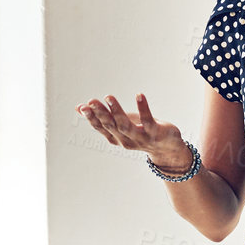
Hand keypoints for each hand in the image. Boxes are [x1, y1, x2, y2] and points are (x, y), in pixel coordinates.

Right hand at [77, 93, 192, 173]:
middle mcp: (126, 140)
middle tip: (92, 101)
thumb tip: (78, 108)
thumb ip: (101, 117)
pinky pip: (148, 120)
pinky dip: (143, 108)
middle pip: (111, 126)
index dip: (91, 118)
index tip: (83, 107)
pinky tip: (139, 95)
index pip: (101, 127)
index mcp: (115, 137)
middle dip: (101, 113)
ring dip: (117, 111)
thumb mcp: (119, 124)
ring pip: (125, 125)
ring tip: (109, 96)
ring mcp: (140, 137)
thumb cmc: (140, 132)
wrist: (167, 148)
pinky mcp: (155, 132)